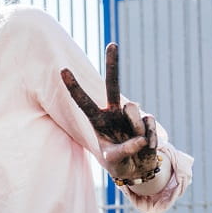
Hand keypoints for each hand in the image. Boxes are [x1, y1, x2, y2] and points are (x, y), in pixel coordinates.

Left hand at [61, 43, 158, 183]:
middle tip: (112, 44)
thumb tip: (139, 139)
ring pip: (134, 110)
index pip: (82, 101)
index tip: (62, 69)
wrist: (138, 168)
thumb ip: (122, 151)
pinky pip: (149, 125)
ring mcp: (130, 115)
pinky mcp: (147, 121)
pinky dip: (149, 140)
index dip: (73, 86)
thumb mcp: (112, 159)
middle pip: (112, 85)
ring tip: (135, 143)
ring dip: (134, 127)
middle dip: (113, 64)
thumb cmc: (117, 161)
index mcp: (97, 119)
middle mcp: (113, 112)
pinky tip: (146, 147)